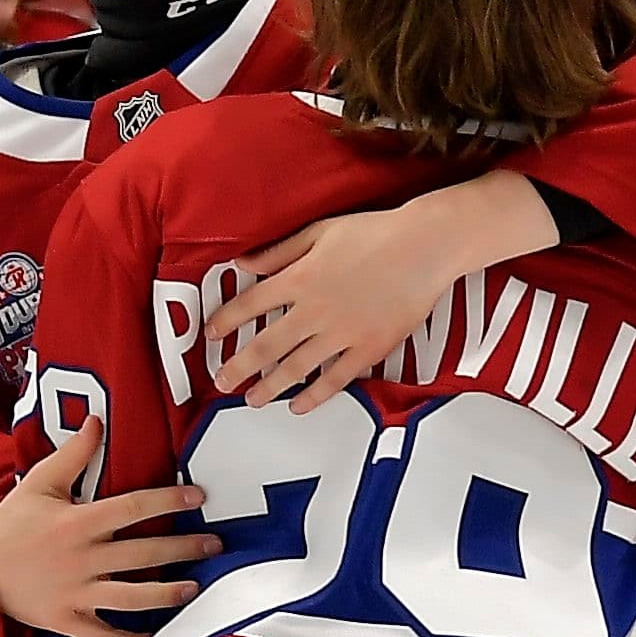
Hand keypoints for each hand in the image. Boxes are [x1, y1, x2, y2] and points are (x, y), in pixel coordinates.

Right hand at [0, 417, 218, 636]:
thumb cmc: (10, 525)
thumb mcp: (39, 484)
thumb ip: (73, 454)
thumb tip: (97, 419)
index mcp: (77, 524)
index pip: (133, 508)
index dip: (168, 500)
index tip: (199, 496)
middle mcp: (81, 560)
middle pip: (143, 554)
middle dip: (183, 549)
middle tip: (216, 545)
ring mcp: (75, 594)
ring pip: (130, 598)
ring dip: (167, 595)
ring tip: (195, 589)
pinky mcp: (66, 622)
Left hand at [204, 171, 558, 413]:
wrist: (425, 247)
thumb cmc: (375, 232)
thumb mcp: (320, 231)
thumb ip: (279, 251)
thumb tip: (242, 261)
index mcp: (298, 279)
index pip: (249, 305)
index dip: (224, 322)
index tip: (210, 335)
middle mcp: (314, 311)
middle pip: (265, 346)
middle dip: (238, 368)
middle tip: (221, 382)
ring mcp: (341, 333)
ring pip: (296, 368)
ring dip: (269, 388)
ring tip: (253, 400)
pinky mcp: (368, 348)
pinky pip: (336, 379)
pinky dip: (315, 395)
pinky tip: (300, 405)